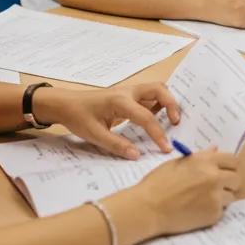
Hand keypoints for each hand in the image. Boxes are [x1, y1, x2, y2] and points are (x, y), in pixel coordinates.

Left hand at [34, 82, 180, 158]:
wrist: (67, 104)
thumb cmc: (79, 118)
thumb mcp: (94, 135)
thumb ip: (116, 145)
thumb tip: (136, 155)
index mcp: (120, 101)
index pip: (146, 116)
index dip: (158, 133)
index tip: (166, 148)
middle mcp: (129, 91)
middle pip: (159, 89)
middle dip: (172, 104)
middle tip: (177, 123)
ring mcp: (130, 91)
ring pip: (156, 89)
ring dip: (168, 101)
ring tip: (173, 120)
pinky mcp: (129, 95)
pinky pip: (150, 94)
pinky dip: (160, 102)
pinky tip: (160, 116)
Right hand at [139, 149, 240, 234]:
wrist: (148, 208)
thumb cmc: (159, 182)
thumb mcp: (180, 162)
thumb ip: (201, 156)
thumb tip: (216, 149)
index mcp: (206, 160)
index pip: (233, 160)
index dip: (230, 167)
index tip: (226, 172)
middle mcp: (215, 176)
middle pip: (237, 178)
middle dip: (230, 183)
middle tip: (218, 188)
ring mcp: (215, 196)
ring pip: (231, 196)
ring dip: (222, 198)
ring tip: (204, 200)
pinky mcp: (213, 214)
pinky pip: (221, 211)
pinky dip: (213, 211)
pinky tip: (198, 210)